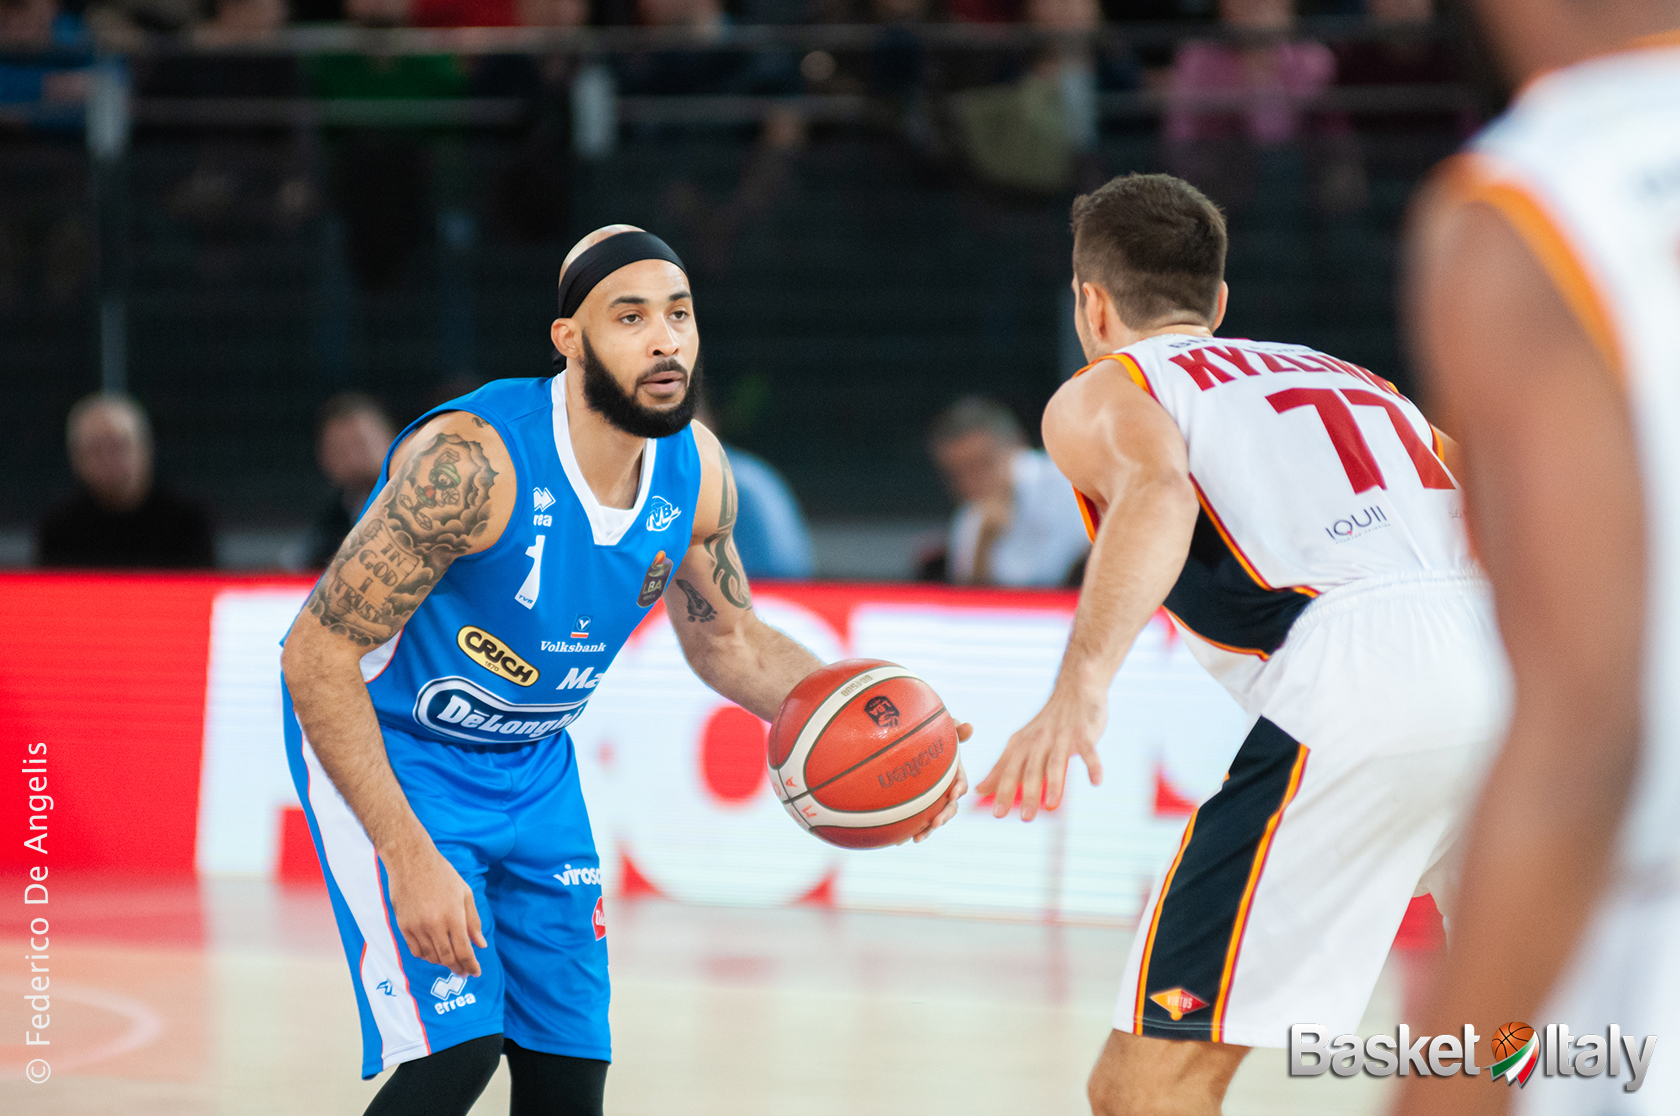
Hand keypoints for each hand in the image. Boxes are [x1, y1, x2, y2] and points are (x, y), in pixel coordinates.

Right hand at [384, 844, 486, 976]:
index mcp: (453, 916)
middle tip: (464, 972)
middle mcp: (435, 925)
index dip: (471, 965)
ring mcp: (417, 927)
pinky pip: (416, 950)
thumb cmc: (442, 875)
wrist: (411, 862)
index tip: (475, 972)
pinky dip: (426, 956)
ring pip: (431, 957)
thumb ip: (473, 921)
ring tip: (450, 962)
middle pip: (447, 958)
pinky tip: (433, 954)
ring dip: (442, 963)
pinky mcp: (403, 926)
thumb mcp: (465, 894)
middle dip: (458, 968)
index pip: (464, 951)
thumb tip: (480, 945)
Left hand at [903, 723, 973, 843]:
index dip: (959, 789)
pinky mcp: (917, 808)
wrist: (909, 746)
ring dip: (927, 830)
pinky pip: (915, 822)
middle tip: (936, 823)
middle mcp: (944, 791)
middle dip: (944, 816)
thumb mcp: (943, 730)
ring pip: (933, 819)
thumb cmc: (932, 736)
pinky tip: (897, 841)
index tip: (955, 793)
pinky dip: (908, 832)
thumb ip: (955, 729)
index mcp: (953, 774)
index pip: (961, 783)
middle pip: (949, 807)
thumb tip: (968, 725)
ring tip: (917, 839)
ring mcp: (931, 801)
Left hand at [976, 689, 1104, 820]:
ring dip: (1055, 784)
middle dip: (1029, 794)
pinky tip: (1096, 782)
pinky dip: (1093, 766)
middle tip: (1026, 818)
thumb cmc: (1045, 725)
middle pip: (1032, 770)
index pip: (1010, 772)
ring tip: (1052, 806)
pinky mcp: (1084, 734)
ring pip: (1056, 763)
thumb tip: (979, 790)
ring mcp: (1062, 737)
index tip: (998, 815)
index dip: (1003, 792)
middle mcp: (1039, 741)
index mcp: (1021, 745)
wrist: (1073, 691)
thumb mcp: (1019, 744)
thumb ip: (1001, 768)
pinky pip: (1090, 752)